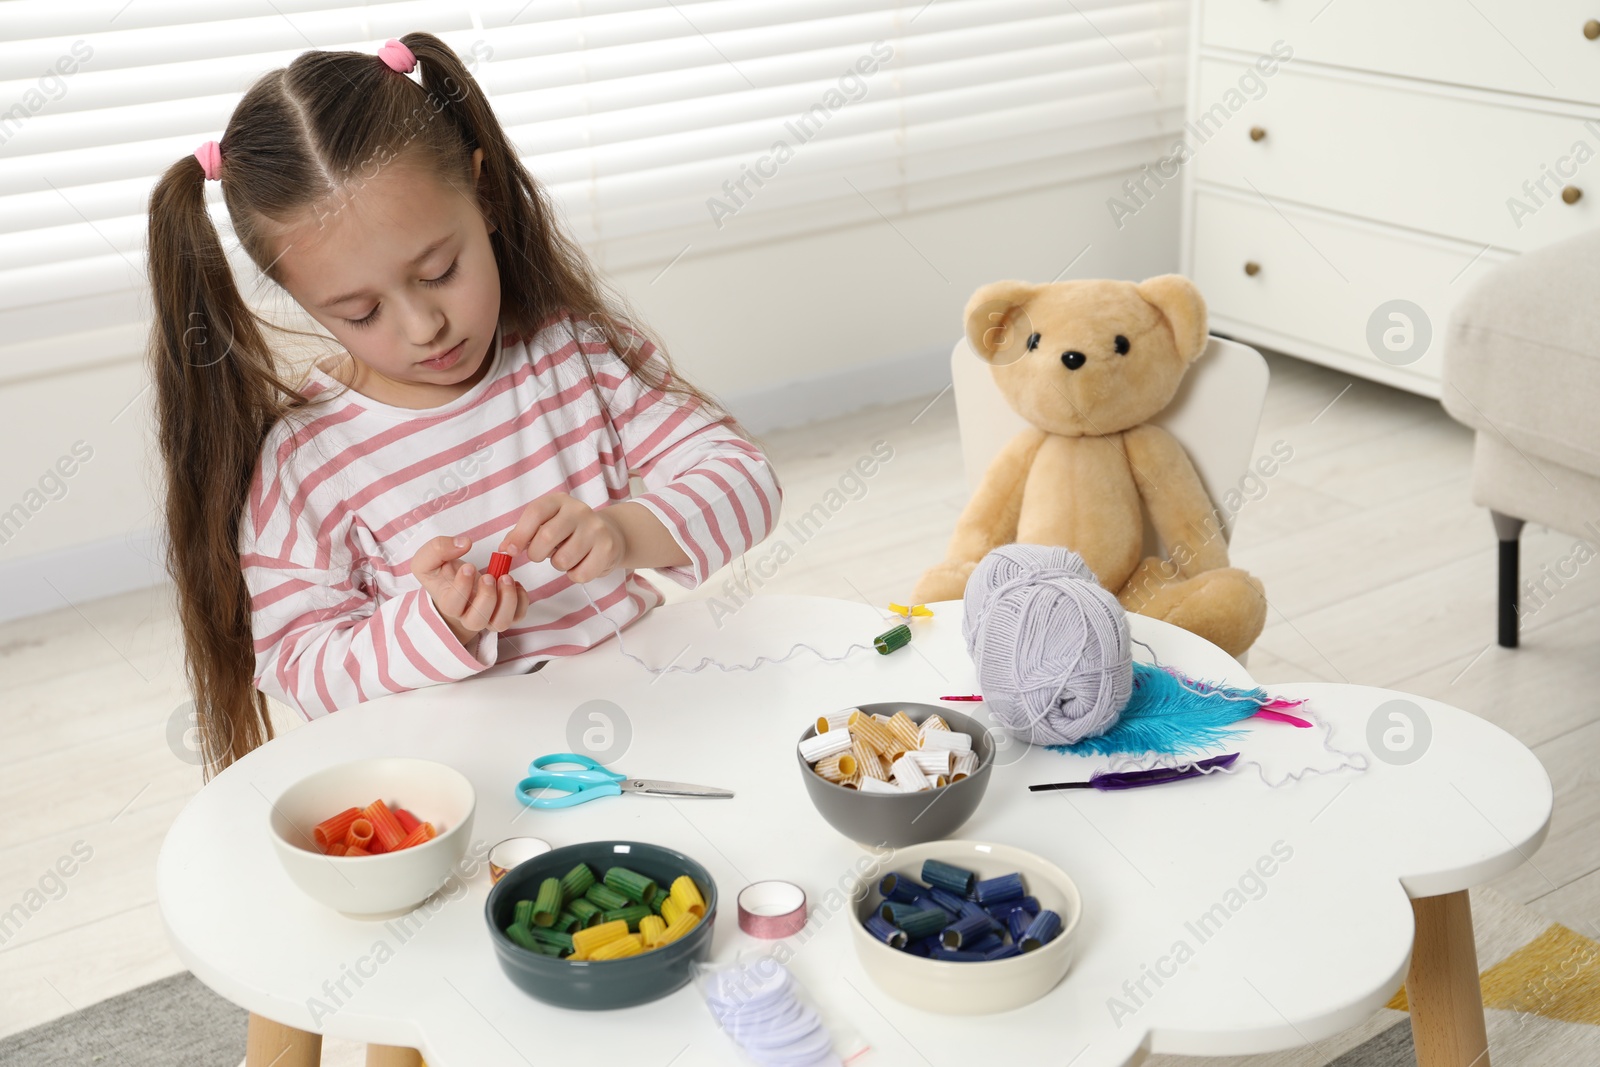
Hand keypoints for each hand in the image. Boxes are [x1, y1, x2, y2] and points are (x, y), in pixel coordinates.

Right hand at [411, 534, 529, 647]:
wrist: (452, 584)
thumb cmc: (441, 573)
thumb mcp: (428, 558)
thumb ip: (438, 549)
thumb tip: (464, 544)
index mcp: (447, 603)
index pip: (452, 605)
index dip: (462, 587)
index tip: (469, 566)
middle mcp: (467, 615)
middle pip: (477, 620)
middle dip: (487, 597)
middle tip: (489, 576)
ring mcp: (487, 616)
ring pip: (500, 623)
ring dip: (507, 601)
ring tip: (505, 578)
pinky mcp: (504, 612)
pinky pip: (517, 616)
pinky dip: (522, 601)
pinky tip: (515, 583)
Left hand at [501, 492, 626, 583]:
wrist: (611, 534)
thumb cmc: (570, 531)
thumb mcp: (546, 523)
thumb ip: (523, 534)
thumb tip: (504, 548)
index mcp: (559, 501)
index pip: (535, 513)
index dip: (519, 534)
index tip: (510, 551)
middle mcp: (579, 510)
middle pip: (547, 537)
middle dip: (536, 554)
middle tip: (540, 555)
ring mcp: (596, 529)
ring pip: (563, 560)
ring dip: (558, 565)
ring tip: (566, 556)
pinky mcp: (608, 549)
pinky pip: (580, 574)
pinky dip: (575, 575)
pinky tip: (581, 564)